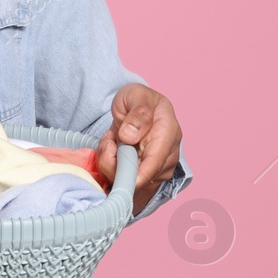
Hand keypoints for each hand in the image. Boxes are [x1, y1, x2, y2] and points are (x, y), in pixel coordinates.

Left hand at [95, 83, 180, 216]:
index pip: (155, 162)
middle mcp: (169, 153)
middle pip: (141, 177)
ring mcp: (160, 167)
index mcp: (169, 131)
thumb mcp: (136, 95)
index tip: (115, 166)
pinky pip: (127, 182)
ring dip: (112, 164)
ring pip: (131, 182)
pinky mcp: (149, 175)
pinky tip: (115, 151)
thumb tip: (130, 136)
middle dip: (116, 162)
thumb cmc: (138, 100)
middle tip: (109, 140)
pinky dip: (113, 168)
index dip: (134, 173)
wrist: (135, 107)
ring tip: (112, 140)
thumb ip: (138, 113)